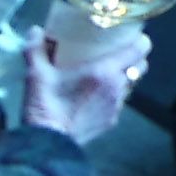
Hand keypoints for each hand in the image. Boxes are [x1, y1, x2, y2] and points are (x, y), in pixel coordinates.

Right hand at [21, 24, 145, 144]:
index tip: (128, 37)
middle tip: (116, 55)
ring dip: (123, 79)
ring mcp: (116, 105)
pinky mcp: (111, 121)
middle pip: (141, 66)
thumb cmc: (45, 106)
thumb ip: (35, 50)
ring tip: (104, 78)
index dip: (139, 40)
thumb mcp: (36, 76)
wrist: (47, 145)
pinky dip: (112, 97)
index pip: (141, 48)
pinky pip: (118, 103)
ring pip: (131, 85)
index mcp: (105, 70)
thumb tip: (35, 30)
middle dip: (134, 59)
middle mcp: (118, 86)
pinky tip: (94, 99)